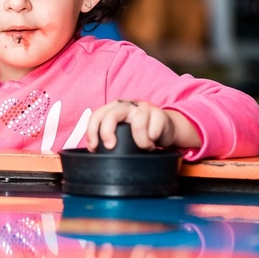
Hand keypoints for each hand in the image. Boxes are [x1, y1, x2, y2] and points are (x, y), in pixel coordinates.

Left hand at [85, 100, 201, 151]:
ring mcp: (143, 107)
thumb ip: (110, 136)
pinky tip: (153, 141)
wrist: (166, 126)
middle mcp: (127, 105)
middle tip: (110, 146)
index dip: (92, 131)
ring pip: (137, 124)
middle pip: (111, 115)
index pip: (97, 115)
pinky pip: (154, 130)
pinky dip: (152, 140)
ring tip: (144, 146)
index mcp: (114, 108)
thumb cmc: (141, 131)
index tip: (93, 147)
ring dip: (140, 141)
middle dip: (107, 132)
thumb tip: (94, 152)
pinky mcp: (159, 113)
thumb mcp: (123, 132)